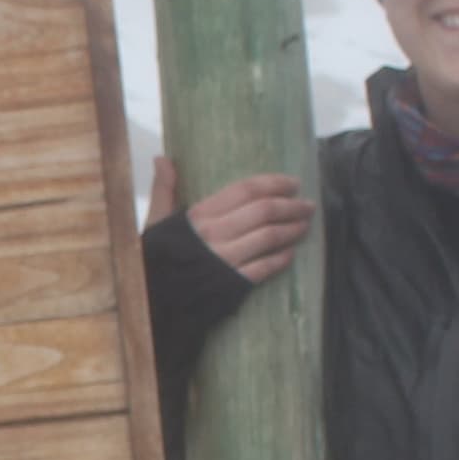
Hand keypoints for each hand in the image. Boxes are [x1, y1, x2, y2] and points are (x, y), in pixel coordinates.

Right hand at [150, 157, 314, 284]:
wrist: (150, 300)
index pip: (245, 190)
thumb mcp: (155, 221)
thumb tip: (163, 158)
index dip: (273, 183)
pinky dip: (280, 260)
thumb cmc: (154, 258)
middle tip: (308, 205)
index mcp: (199, 214)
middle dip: (291, 205)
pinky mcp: (231, 284)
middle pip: (264, 211)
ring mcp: (225, 259)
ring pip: (269, 237)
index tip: (293, 182)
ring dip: (292, 230)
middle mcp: (215, 233)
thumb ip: (164, 190)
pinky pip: (263, 268)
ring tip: (304, 226)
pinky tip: (290, 255)